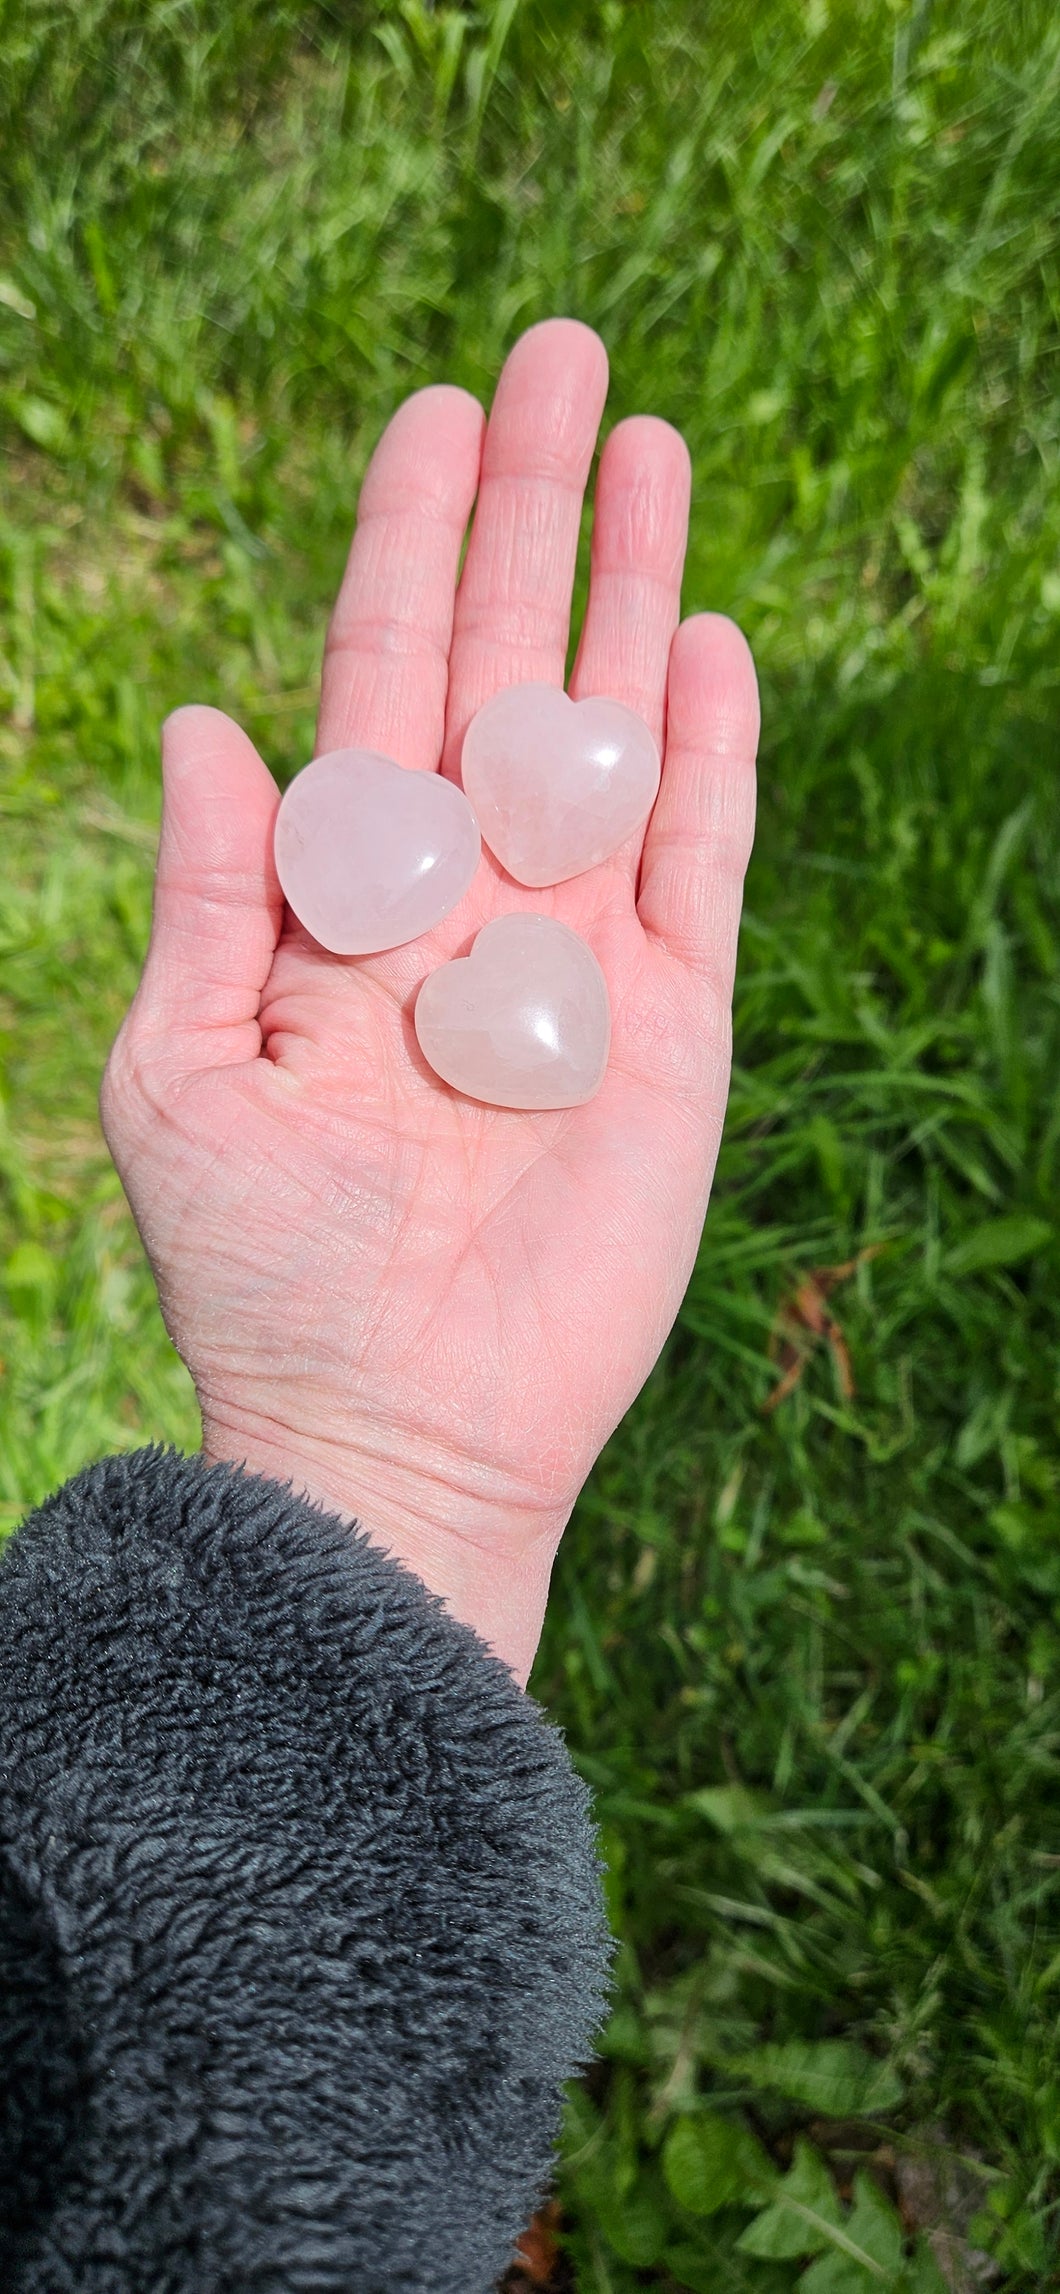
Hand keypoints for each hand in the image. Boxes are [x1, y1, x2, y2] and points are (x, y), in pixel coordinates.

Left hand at [101, 319, 758, 1685]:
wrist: (393, 1429)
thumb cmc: (258, 1271)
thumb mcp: (184, 1076)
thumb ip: (211, 899)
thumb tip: (208, 721)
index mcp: (341, 901)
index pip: (381, 682)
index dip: (405, 551)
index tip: (432, 417)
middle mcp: (463, 903)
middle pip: (506, 669)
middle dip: (532, 515)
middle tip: (562, 354)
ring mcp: (573, 958)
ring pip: (610, 734)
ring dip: (630, 591)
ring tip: (655, 445)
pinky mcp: (669, 1031)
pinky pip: (695, 865)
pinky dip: (705, 757)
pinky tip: (705, 642)